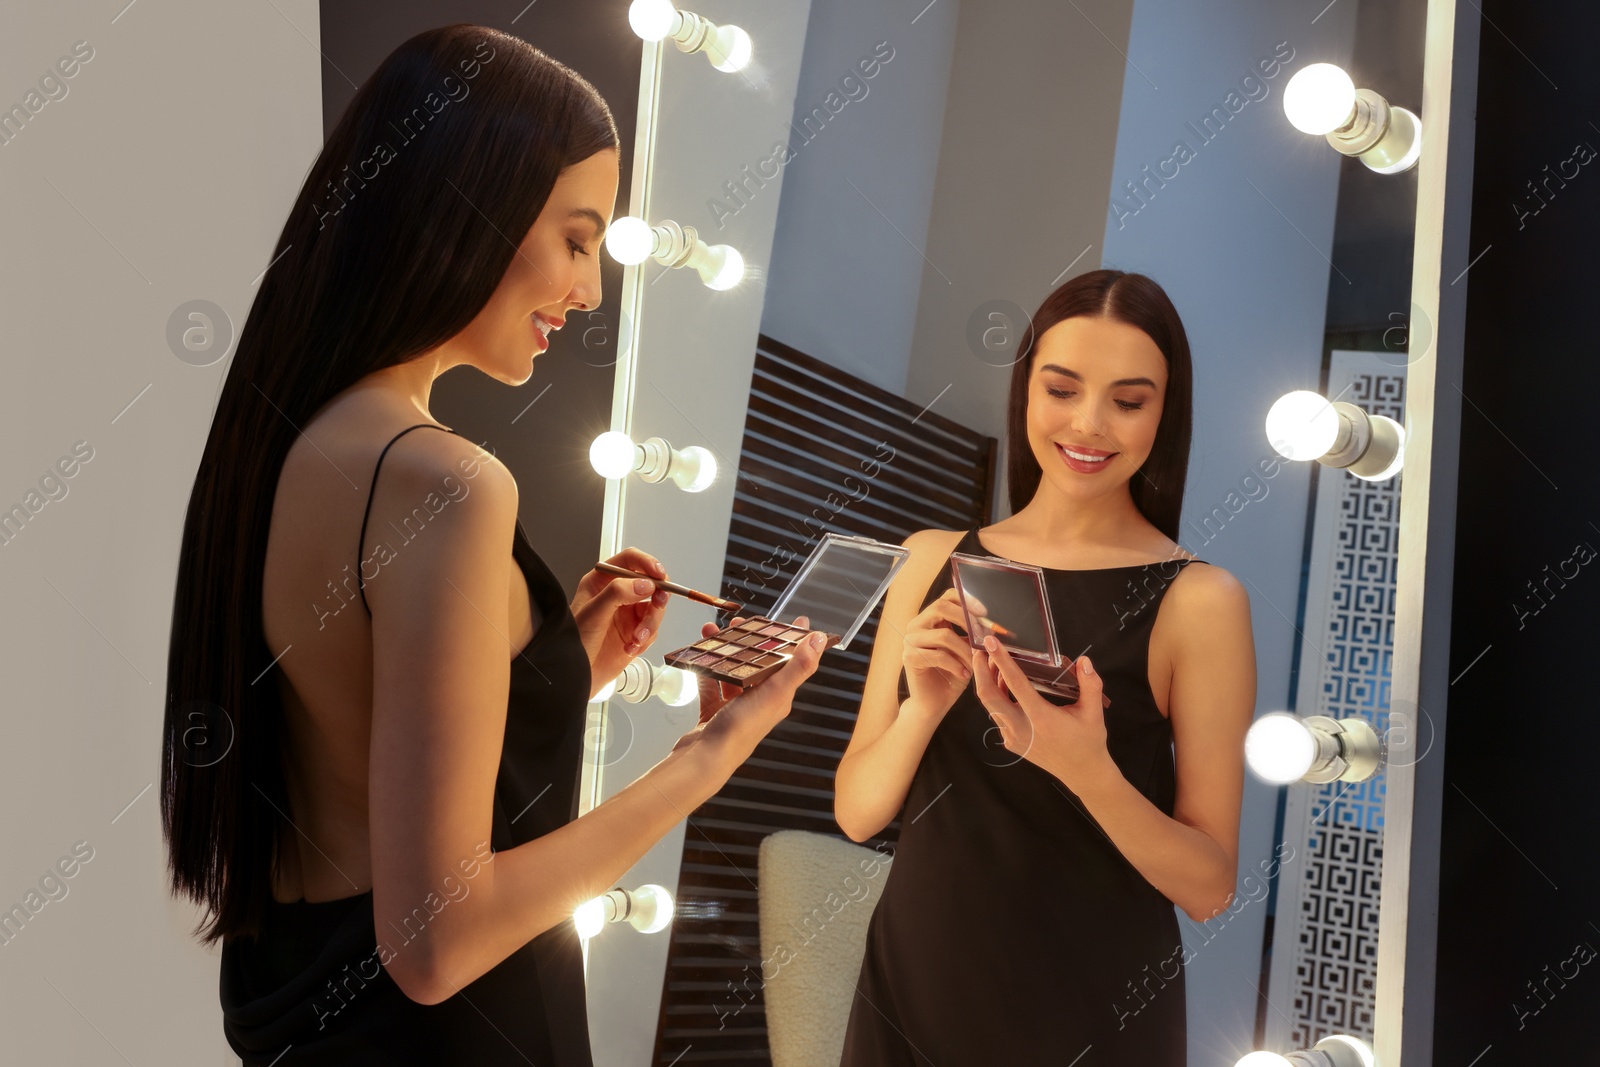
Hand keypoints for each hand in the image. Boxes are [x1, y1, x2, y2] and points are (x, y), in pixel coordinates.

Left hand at [570, 548, 670, 698]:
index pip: (629, 561)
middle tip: (658, 603)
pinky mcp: (635, 633)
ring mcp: (627, 614)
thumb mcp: (593, 613)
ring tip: (637, 637)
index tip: (659, 575)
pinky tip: (630, 648)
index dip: (647, 564)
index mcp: (602, 581)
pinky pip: (653, 631)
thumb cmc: (572, 642)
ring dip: (650, 624)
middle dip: (657, 596)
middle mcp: (617, 595)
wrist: (573, 676)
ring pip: (655, 609)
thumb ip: (618, 593)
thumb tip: (645, 584)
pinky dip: (646, 640)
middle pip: (650, 584)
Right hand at [670, 622, 827, 773]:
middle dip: (750, 640)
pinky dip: (706, 670)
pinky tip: (699, 657)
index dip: (793, 640)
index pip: (790, 662)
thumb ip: (797, 667)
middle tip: (740, 623)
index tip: (795, 620)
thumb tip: (819, 640)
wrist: (705, 759)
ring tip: (713, 633)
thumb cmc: (741, 731)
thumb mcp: (774, 694)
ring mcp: (736, 708)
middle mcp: (760, 702)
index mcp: (778, 697)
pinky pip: (711, 685)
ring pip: (733, 671)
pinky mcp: (714, 713)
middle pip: (759, 663)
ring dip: (725, 651)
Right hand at [899, 588, 975, 723]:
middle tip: (982, 635)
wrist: (935, 702)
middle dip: (966, 619)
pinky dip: (956, 665)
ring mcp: (910, 641)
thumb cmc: (952, 675)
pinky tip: (964, 674)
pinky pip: (938, 655)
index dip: (966, 599)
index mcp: (931, 619)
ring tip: (975, 663)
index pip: (946, 597)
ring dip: (965, 650)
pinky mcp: (909, 658)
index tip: (984, 613)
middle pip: (941, 607)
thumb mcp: (966, 650)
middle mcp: (917, 625)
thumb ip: (973, 636)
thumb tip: (992, 626)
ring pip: (944, 635)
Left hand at [970, 636, 1116, 790]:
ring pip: (990, 705)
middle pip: (987, 695)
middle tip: (980, 648)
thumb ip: (1090, 684)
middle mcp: (1021, 728)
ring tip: (991, 661)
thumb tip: (1084, 660)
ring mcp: (1013, 737)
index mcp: (1040, 718)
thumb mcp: (1094, 712)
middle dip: (980, 670)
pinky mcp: (1011, 742)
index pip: (1015, 683)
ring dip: (987, 682)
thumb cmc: (1089, 741)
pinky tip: (1003, 684)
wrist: (1082, 773)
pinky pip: (997, 715)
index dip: (1001, 661)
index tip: (991, 643)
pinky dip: (996, 696)